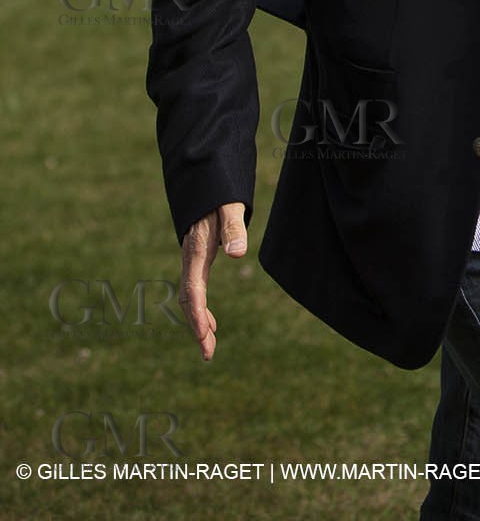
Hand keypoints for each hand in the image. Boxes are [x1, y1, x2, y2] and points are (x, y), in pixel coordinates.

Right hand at [178, 202, 246, 360]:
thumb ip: (233, 227)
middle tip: (209, 354)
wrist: (204, 177)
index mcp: (196, 250)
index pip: (194, 289)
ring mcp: (191, 259)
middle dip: (197, 327)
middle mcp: (190, 258)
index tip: (205, 336)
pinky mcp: (197, 259)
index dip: (198, 314)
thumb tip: (238, 254)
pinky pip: (194, 290)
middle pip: (189, 299)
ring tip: (209, 346)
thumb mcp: (229, 207)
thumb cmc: (219, 192)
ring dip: (199, 322)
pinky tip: (211, 323)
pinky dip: (200, 309)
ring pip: (190, 297)